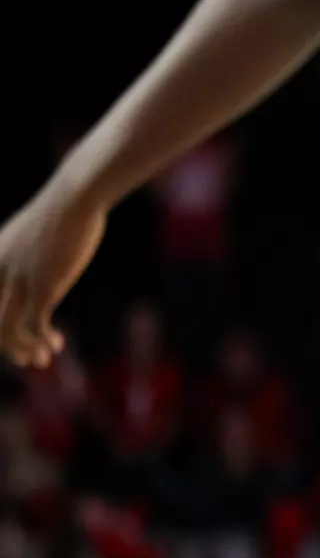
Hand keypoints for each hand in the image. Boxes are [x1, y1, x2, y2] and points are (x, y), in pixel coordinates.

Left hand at [0, 186, 102, 367]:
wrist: (75, 197)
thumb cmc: (63, 210)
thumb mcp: (35, 233)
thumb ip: (29, 252)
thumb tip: (41, 261)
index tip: (17, 337)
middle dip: (7, 345)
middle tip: (25, 359)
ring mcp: (19, 280)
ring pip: (7, 329)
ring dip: (22, 350)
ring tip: (40, 360)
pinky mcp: (43, 286)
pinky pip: (34, 325)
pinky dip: (42, 341)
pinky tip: (55, 345)